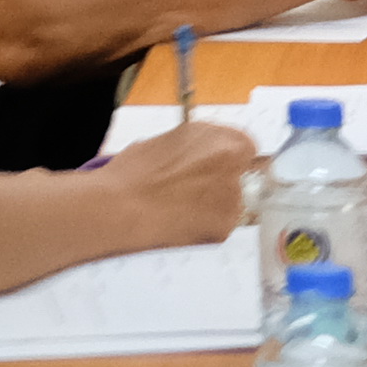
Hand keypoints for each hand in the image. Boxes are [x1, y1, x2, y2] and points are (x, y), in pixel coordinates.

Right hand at [95, 123, 258, 249]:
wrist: (121, 205)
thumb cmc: (134, 171)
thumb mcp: (172, 140)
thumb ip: (199, 145)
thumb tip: (205, 153)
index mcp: (224, 139)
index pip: (245, 149)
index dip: (227, 160)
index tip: (215, 168)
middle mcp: (234, 166)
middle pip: (240, 177)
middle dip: (222, 183)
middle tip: (193, 192)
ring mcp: (232, 198)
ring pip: (231, 203)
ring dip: (214, 206)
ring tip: (180, 209)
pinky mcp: (224, 227)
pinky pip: (220, 226)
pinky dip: (205, 227)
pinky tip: (180, 223)